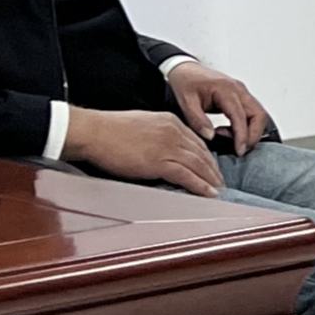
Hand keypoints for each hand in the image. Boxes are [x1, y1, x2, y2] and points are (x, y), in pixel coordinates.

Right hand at [66, 106, 221, 195]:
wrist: (94, 131)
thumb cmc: (110, 130)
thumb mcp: (142, 125)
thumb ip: (158, 135)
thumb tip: (162, 150)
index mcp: (170, 121)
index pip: (196, 141)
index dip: (207, 156)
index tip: (212, 166)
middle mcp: (173, 132)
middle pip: (202, 153)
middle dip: (213, 169)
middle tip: (220, 181)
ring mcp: (167, 147)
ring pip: (199, 165)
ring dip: (211, 179)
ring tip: (219, 190)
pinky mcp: (159, 162)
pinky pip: (187, 175)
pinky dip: (200, 185)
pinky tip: (208, 192)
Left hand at [166, 61, 272, 154]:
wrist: (185, 69)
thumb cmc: (186, 82)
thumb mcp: (186, 102)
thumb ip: (197, 120)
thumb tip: (211, 136)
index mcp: (226, 89)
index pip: (241, 116)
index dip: (242, 136)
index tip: (239, 150)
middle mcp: (238, 89)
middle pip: (259, 115)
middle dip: (253, 135)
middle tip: (240, 149)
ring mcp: (242, 92)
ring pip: (259, 114)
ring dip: (252, 131)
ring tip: (231, 140)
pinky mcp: (241, 96)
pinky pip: (252, 113)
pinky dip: (247, 126)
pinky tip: (229, 131)